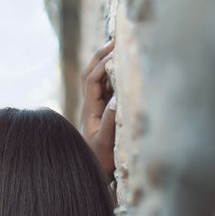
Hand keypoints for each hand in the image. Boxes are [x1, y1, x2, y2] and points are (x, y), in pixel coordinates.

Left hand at [80, 40, 117, 181]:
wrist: (94, 175)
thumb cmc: (100, 162)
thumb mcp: (107, 144)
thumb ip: (111, 122)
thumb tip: (118, 98)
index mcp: (89, 111)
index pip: (92, 80)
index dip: (103, 65)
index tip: (117, 54)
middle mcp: (90, 107)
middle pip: (90, 74)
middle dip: (100, 56)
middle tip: (115, 40)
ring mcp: (96, 110)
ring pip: (98, 80)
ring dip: (106, 63)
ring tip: (120, 47)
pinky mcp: (104, 114)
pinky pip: (107, 89)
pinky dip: (114, 75)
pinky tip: (125, 69)